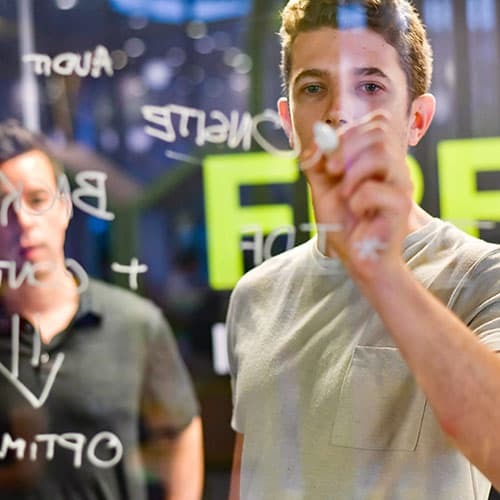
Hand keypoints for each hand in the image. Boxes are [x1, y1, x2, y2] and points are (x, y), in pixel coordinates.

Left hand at [300, 110, 412, 281]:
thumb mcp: (322, 189)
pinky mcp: (401, 206)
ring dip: (353, 172)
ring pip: (382, 154)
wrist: (356, 258)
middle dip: (347, 145)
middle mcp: (394, 167)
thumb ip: (317, 164)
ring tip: (344, 194)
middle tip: (331, 169)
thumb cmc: (344, 225)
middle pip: (379, 131)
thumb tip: (316, 140)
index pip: (376, 123)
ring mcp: (401, 185)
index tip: (328, 156)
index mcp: (379, 159)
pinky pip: (376, 190)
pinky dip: (358, 199)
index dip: (348, 131)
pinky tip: (357, 212)